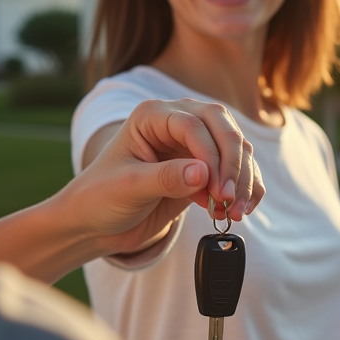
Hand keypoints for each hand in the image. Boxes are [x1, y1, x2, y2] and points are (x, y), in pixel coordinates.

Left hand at [68, 98, 264, 255]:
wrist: (95, 223)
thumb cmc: (100, 197)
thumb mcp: (128, 187)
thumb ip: (165, 178)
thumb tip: (204, 173)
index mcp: (152, 116)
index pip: (193, 124)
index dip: (210, 154)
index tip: (216, 188)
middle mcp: (176, 123)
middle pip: (222, 127)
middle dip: (233, 163)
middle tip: (231, 198)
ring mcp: (192, 145)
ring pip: (234, 148)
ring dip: (243, 179)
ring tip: (237, 212)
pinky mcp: (201, 170)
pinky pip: (234, 172)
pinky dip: (244, 189)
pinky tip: (241, 209)